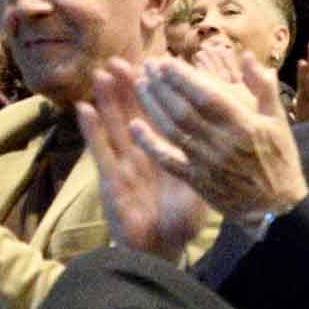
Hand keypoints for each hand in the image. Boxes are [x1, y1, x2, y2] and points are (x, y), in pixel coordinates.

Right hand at [83, 60, 211, 259]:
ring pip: (115, 125)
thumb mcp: (199, 185)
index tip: (157, 65)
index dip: (158, 92)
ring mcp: (124, 165)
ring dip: (107, 99)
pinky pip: (100, 151)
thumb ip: (206, 157)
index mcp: (165, 153)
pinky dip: (91, 130)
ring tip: (101, 72)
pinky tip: (83, 108)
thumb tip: (224, 130)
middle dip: (128, 87)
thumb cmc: (180, 221)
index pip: (162, 115)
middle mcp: (142, 155)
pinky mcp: (111, 180)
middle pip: (134, 114)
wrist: (162, 251)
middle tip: (121, 58)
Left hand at [132, 52, 307, 217]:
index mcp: (243, 126)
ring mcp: (206, 163)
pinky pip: (168, 161)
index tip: (166, 62)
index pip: (207, 96)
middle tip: (147, 66)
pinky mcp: (196, 180)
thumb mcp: (279, 122)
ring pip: (172, 130)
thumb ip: (264, 88)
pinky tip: (134, 127)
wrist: (276, 208)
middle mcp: (222, 143)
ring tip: (140, 85)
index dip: (183, 78)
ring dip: (152, 106)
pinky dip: (149, 144)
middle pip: (183, 110)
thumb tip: (246, 58)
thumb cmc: (280, 160)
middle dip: (162, 86)